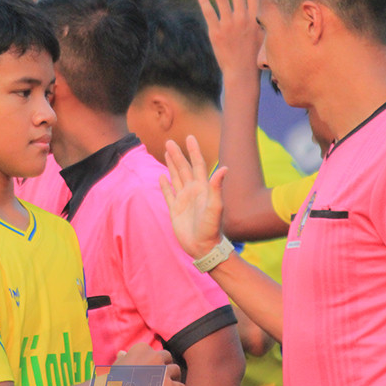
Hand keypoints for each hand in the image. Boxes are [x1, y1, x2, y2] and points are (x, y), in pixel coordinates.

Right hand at [114, 343, 184, 385]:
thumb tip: (122, 353)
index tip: (152, 368)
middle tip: (165, 374)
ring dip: (175, 377)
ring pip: (176, 370)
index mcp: (143, 348)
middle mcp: (155, 356)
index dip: (154, 360)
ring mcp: (163, 370)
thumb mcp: (118, 364)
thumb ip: (123, 358)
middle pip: (168, 357)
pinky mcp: (168, 385)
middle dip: (167, 364)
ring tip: (174, 384)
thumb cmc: (116, 378)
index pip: (153, 351)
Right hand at [159, 136, 226, 259]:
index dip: (194, 151)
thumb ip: (217, 187)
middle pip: (183, 168)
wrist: (203, 247)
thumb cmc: (212, 228)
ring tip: (166, 152)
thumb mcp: (216, 207)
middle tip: (170, 141)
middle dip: (177, 155)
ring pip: (175, 177)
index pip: (197, 164)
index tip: (190, 137)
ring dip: (171, 165)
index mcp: (202, 188)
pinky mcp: (175, 210)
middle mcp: (193, 191)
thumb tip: (224, 168)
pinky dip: (164, 185)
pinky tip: (161, 176)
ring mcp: (183, 200)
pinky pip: (168, 194)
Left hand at [196, 0, 261, 75]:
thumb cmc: (254, 58)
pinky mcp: (215, 33)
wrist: (242, 73)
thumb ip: (260, 22)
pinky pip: (208, 12)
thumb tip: (260, 9)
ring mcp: (228, 25)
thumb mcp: (263, 37)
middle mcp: (242, 19)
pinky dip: (203, 0)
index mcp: (255, 19)